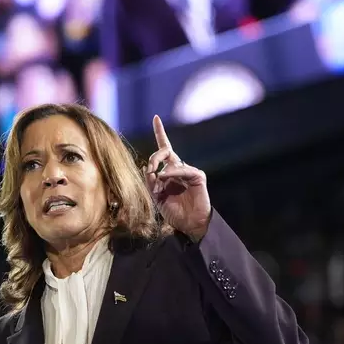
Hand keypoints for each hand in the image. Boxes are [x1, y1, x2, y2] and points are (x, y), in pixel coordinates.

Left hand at [145, 115, 211, 241]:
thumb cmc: (173, 212)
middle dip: (154, 157)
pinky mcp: (198, 176)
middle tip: (150, 169)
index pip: (164, 149)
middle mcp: (178, 169)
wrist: (189, 225)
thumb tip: (145, 166)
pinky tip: (164, 178)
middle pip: (165, 151)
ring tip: (156, 183)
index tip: (156, 118)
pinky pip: (183, 169)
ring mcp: (188, 172)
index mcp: (168, 172)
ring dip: (159, 170)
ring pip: (171, 161)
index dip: (160, 132)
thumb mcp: (156, 197)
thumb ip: (150, 182)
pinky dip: (172, 173)